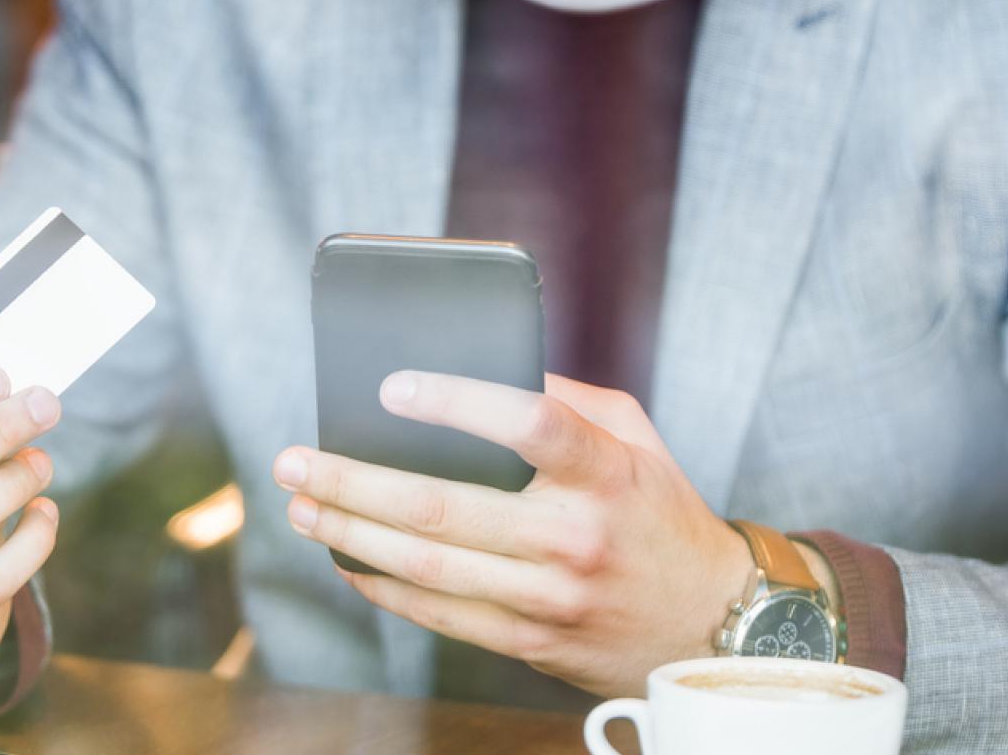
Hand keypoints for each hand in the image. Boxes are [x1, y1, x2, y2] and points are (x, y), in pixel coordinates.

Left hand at [271, 371, 750, 696]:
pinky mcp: (529, 639)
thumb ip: (565, 399)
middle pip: (445, 507)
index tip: (392, 386)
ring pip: (428, 566)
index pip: (530, 424)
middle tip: (296, 458)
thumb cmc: (659, 515)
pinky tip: (345, 557)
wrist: (711, 627)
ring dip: (350, 533)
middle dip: (354, 481)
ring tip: (301, 504)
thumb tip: (482, 368)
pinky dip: (382, 585)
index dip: (456, 402)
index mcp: (605, 473)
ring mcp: (549, 596)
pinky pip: (438, 613)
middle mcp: (575, 536)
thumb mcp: (635, 439)